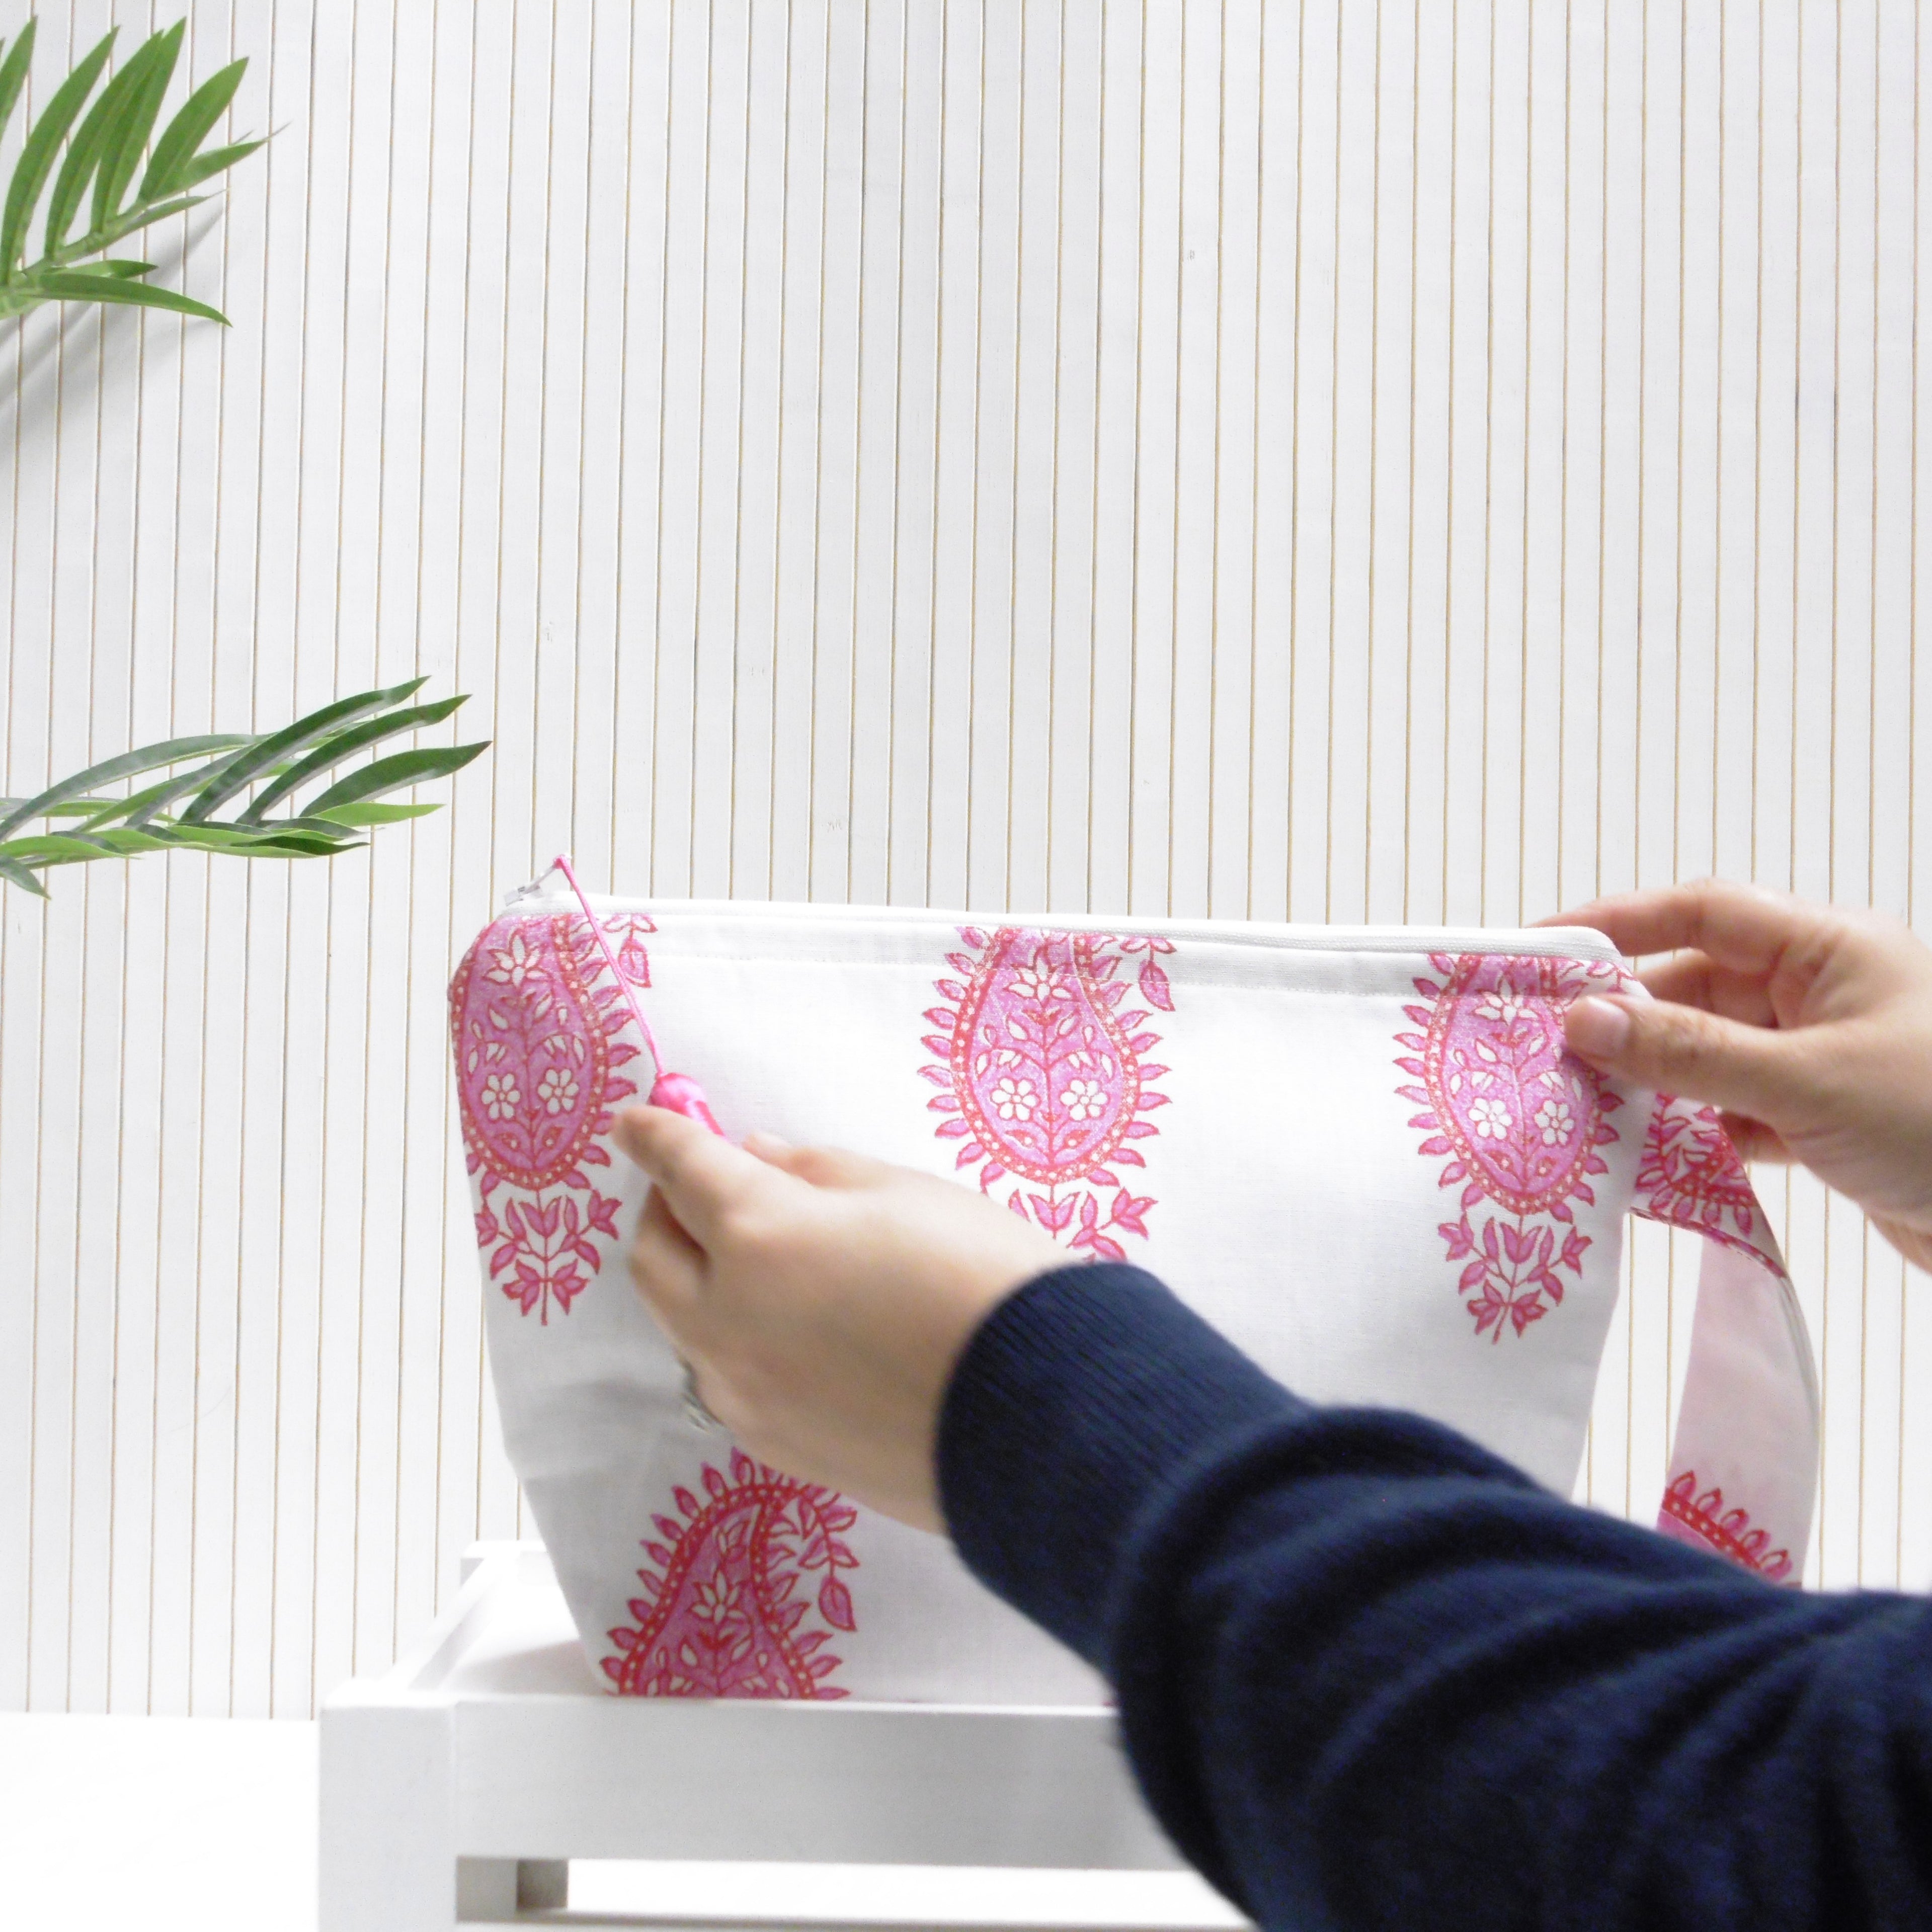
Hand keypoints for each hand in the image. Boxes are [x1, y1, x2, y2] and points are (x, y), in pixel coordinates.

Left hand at [612, 1106, 1068, 1530]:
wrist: (1045, 1418)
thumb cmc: (984, 1278)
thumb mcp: (905, 1193)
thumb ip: (816, 1172)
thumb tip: (758, 1161)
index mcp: (758, 1236)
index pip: (681, 1170)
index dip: (658, 1135)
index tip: (640, 1121)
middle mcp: (727, 1320)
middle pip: (654, 1256)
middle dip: (666, 1211)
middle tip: (705, 1189)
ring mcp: (745, 1395)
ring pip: (683, 1326)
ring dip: (700, 1282)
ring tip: (763, 1262)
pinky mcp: (775, 1448)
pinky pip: (727, 1379)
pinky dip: (738, 1340)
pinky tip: (798, 1331)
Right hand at [1544, 879, 1931, 1270]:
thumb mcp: (1806, 1081)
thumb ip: (1689, 1052)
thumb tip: (1583, 1020)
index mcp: (1829, 949)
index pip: (1701, 911)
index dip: (1615, 923)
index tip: (1538, 948)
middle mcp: (1822, 993)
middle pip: (1693, 986)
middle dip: (1621, 1018)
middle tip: (1539, 1051)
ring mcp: (1823, 1057)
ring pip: (1706, 1053)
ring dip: (1649, 1081)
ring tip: (1576, 1109)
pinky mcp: (1824, 1120)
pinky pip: (1731, 1111)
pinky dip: (1688, 1131)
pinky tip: (1644, 1158)